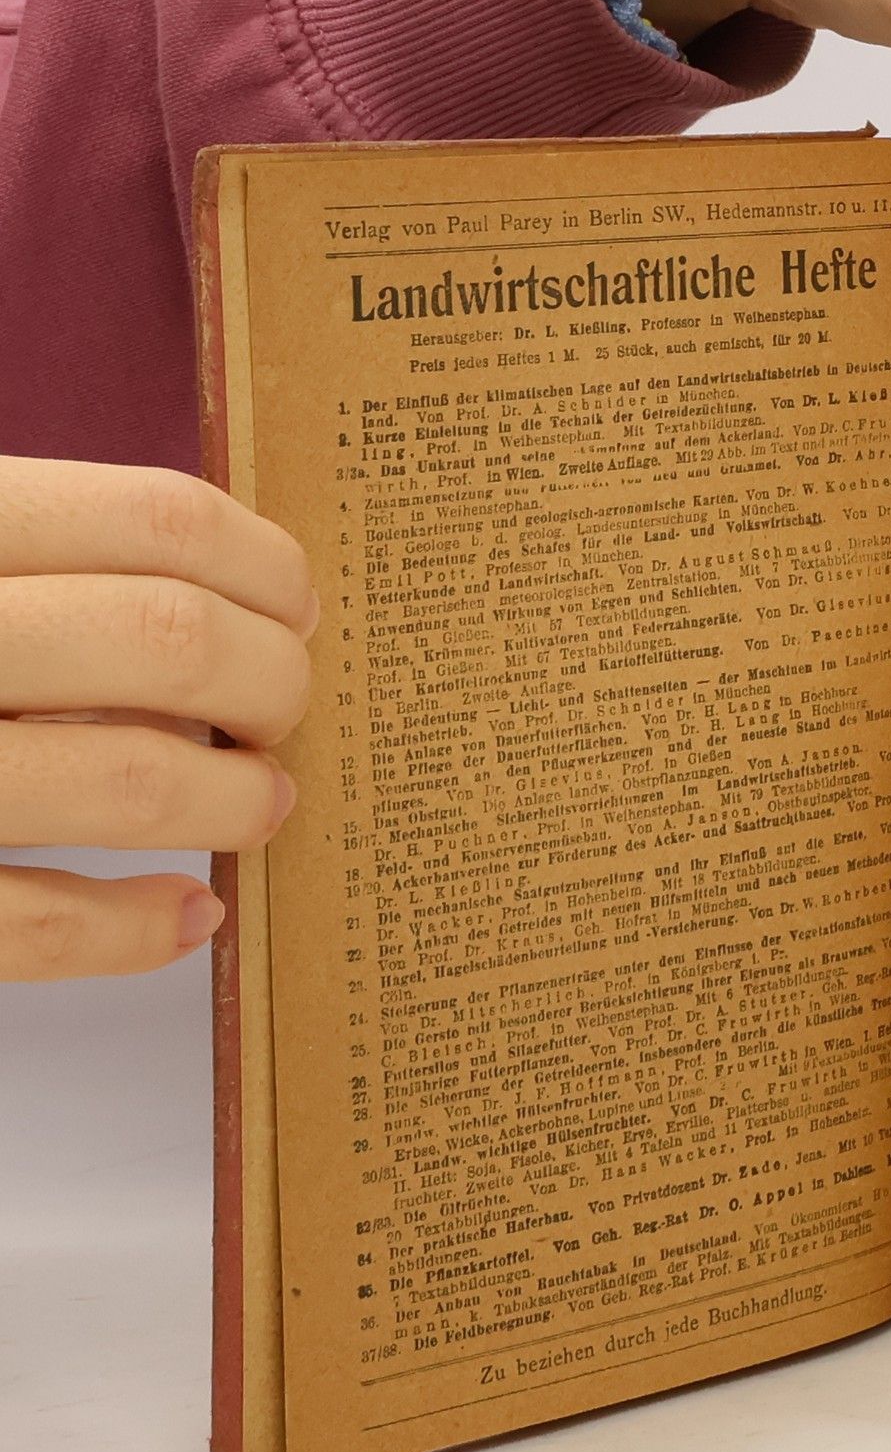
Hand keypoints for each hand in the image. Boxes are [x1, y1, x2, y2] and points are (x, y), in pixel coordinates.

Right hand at [0, 459, 313, 980]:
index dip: (267, 567)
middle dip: (270, 682)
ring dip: (232, 798)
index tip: (297, 605)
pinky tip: (190, 910)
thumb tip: (230, 597)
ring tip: (261, 799)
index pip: (159, 522)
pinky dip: (140, 930)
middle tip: (284, 707)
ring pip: (127, 779)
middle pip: (170, 642)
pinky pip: (36, 924)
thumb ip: (32, 555)